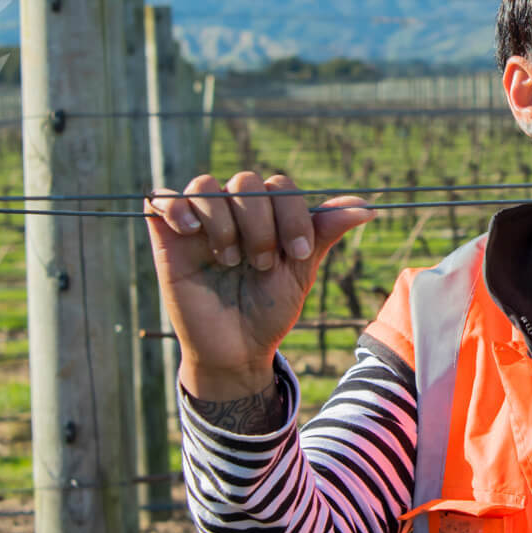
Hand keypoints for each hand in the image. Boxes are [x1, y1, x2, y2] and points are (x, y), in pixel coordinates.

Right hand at [144, 171, 373, 400]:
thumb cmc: (270, 310)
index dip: (291, 214)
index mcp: (268, 214)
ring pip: (206, 186)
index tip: (296, 254)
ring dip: (223, 222)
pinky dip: (176, 206)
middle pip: (245, 181)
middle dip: (259, 224)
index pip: (279, 186)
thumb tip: (369, 207)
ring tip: (229, 260)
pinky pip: (162, 200)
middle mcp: (234, 212)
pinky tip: (190, 232)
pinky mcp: (168, 238)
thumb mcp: (301, 271)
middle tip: (261, 264)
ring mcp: (200, 223)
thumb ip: (324, 233)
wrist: (236, 351)